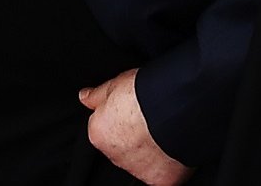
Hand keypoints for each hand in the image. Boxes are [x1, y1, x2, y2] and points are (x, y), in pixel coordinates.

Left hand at [79, 69, 188, 184]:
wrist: (172, 108)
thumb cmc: (145, 94)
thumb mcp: (115, 84)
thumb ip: (97, 95)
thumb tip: (84, 97)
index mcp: (99, 133)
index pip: (106, 129)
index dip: (122, 118)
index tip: (134, 110)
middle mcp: (115, 155)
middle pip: (123, 146)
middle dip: (135, 137)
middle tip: (151, 119)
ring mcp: (137, 168)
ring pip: (142, 160)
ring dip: (150, 149)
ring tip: (165, 129)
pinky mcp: (159, 178)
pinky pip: (162, 172)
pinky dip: (168, 163)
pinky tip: (175, 146)